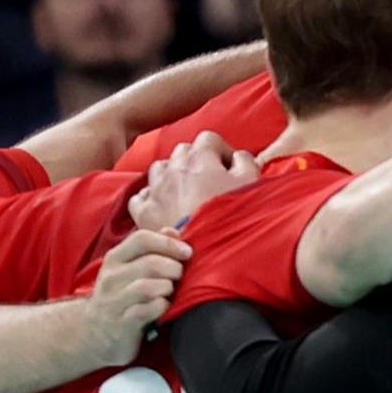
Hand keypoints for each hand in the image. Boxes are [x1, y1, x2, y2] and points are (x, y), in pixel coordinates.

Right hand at [84, 224, 193, 350]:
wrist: (94, 332)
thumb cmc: (120, 295)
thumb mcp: (129, 268)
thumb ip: (151, 248)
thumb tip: (173, 231)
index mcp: (115, 258)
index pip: (142, 239)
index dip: (169, 243)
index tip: (186, 252)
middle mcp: (112, 277)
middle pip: (151, 264)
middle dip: (174, 268)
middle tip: (179, 276)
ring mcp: (115, 301)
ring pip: (149, 287)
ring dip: (168, 288)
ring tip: (169, 291)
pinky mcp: (123, 323)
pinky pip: (149, 310)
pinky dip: (162, 306)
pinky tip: (163, 307)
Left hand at [133, 132, 259, 229]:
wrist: (205, 253)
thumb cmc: (230, 219)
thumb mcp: (250, 184)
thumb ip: (245, 162)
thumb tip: (239, 157)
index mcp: (200, 157)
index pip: (209, 139)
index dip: (222, 150)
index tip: (230, 167)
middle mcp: (173, 168)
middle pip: (183, 151)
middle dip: (196, 160)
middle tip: (210, 180)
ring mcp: (155, 189)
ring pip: (159, 168)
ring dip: (171, 175)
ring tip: (185, 192)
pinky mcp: (143, 212)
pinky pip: (141, 195)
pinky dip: (151, 197)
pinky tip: (163, 206)